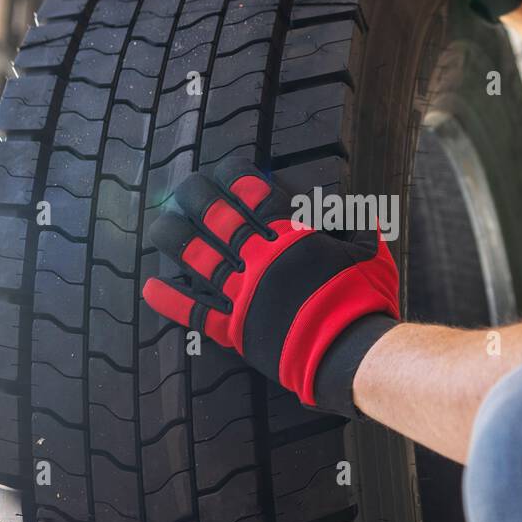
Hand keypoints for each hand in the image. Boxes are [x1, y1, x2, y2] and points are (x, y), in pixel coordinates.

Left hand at [143, 158, 399, 416]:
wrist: (351, 352)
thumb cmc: (365, 300)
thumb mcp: (371, 254)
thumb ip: (357, 227)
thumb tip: (357, 210)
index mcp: (292, 237)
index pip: (256, 195)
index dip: (236, 178)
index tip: (223, 169)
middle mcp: (261, 259)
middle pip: (219, 219)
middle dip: (198, 197)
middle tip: (184, 185)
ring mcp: (245, 293)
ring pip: (200, 258)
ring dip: (176, 238)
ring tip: (159, 225)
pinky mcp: (237, 328)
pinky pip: (197, 313)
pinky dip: (172, 301)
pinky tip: (151, 287)